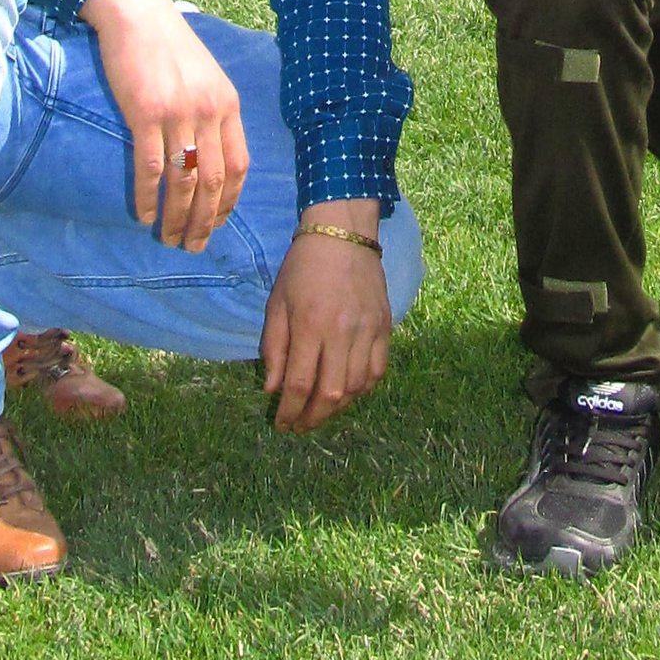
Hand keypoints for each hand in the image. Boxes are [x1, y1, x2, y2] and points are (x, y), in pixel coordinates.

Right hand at [79, 0, 248, 249]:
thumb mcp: (205, 77)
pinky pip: (151, 166)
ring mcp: (178, 113)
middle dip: (204, 221)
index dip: (228, 202)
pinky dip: (148, 197)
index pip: (238, 165)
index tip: (216, 225)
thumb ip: (212, 112)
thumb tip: (209, 155)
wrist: (137, 13)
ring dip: (176, 217)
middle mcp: (209, 111)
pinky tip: (144, 215)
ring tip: (168, 239)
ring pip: (184, 180)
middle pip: (213, 181)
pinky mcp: (145, 112)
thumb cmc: (169, 47)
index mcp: (227, 104)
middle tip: (192, 247)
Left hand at [261, 206, 392, 432]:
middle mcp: (341, 332)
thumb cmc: (302, 267)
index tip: (281, 424)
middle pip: (331, 394)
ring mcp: (368, 330)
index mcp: (310, 325)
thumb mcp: (277, 303)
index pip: (299, 384)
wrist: (343, 233)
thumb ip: (274, 348)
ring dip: (338, 408)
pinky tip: (349, 393)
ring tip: (322, 412)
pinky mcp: (385, 326)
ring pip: (357, 388)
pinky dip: (364, 389)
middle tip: (301, 426)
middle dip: (313, 418)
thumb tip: (273, 390)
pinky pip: (378, 371)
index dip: (289, 412)